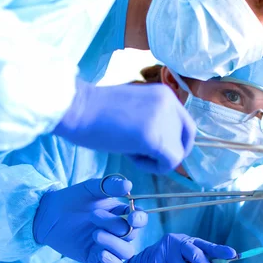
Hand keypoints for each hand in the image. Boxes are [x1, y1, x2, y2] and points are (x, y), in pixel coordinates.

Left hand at [33, 176, 146, 262]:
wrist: (47, 214)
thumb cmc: (72, 199)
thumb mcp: (90, 188)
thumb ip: (109, 185)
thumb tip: (129, 184)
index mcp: (122, 213)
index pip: (140, 219)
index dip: (140, 219)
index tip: (132, 217)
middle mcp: (119, 230)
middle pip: (132, 234)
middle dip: (115, 226)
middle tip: (93, 216)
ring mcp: (109, 245)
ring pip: (127, 252)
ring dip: (114, 244)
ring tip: (95, 234)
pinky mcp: (97, 258)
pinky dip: (112, 262)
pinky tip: (100, 253)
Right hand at [53, 80, 195, 173]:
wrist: (75, 108)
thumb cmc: (96, 111)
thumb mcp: (136, 107)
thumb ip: (154, 119)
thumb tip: (164, 142)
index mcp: (165, 94)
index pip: (187, 125)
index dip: (177, 142)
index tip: (158, 151)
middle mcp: (170, 104)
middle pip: (186, 140)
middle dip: (169, 153)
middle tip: (147, 156)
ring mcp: (163, 119)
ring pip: (177, 154)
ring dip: (156, 160)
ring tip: (131, 151)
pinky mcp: (154, 137)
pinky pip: (169, 162)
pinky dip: (153, 167)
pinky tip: (132, 157)